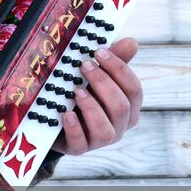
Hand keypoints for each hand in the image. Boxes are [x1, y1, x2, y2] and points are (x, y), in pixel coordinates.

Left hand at [56, 37, 142, 155]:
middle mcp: (119, 125)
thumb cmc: (83, 95)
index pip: (134, 89)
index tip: (99, 51)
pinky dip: (74, 127)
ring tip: (76, 91)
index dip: (119, 69)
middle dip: (103, 84)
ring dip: (91, 107)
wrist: (56, 121)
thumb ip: (113, 62)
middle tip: (84, 66)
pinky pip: (81, 142)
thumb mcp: (96, 77)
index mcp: (129, 106)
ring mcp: (100, 139)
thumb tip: (131, 42)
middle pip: (121, 106)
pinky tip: (66, 113)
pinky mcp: (79, 148)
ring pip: (105, 129)